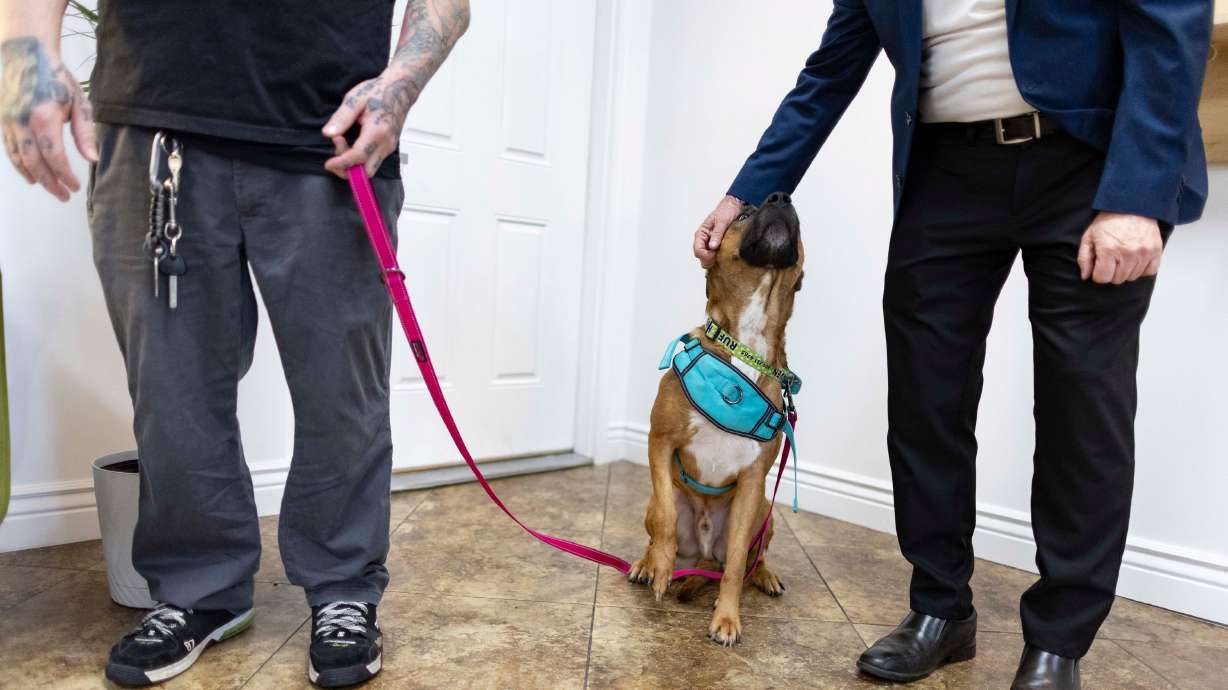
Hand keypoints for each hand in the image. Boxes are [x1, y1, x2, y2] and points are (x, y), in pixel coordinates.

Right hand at [0, 37, 96, 200]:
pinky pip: (9, 148)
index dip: (65, 176)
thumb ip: (84, 133)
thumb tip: (92, 159)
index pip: (54, 157)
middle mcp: (22, 123)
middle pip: (34, 163)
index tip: (74, 187)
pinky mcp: (2, 120)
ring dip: (34, 177)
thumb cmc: (56, 78)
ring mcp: (8, 122)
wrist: (24, 54)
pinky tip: (30, 173)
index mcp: (44, 119)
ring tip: (49, 187)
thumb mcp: (78, 102)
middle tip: (64, 195)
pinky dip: (19, 164)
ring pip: (18, 158)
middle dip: (50, 183)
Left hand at [322, 67, 420, 178]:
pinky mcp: (388, 147)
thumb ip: (341, 118)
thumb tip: (328, 133)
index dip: (341, 163)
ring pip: (370, 168)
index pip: (358, 157)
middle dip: (348, 170)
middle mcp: (385, 144)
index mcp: (376, 132)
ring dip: (353, 163)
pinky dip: (359, 159)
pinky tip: (352, 143)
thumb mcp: (355, 100)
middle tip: (337, 152)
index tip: (328, 163)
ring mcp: (389, 147)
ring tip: (344, 142)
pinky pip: (373, 161)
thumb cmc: (378, 92)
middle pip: (367, 172)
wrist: (399, 89)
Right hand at [693, 195, 744, 267]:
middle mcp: (705, 241)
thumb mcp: (722, 221)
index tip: (714, 255)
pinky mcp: (719, 247)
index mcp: (701, 234)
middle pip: (702, 258)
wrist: (735, 206)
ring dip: (716, 260)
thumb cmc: (726, 210)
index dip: (705, 256)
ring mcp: (712, 245)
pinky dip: (721, 259)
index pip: (698, 251)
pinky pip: (717, 257)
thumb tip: (712, 246)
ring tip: (724, 255)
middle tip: (720, 256)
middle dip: (710, 260)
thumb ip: (717, 234)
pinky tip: (727, 256)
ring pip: (709, 260)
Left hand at [1077, 212, 1163, 283]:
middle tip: (1111, 259)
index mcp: (1108, 250)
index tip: (1099, 266)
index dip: (1098, 274)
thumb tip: (1086, 276)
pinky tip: (1135, 259)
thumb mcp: (1089, 237)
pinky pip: (1149, 272)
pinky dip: (1142, 269)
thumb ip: (1084, 258)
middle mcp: (1127, 253)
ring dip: (1126, 271)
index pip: (1102, 278)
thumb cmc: (1108, 221)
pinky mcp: (1155, 251)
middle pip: (1117, 279)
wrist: (1131, 206)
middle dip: (1111, 272)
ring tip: (1123, 257)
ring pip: (1132, 277)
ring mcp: (1143, 253)